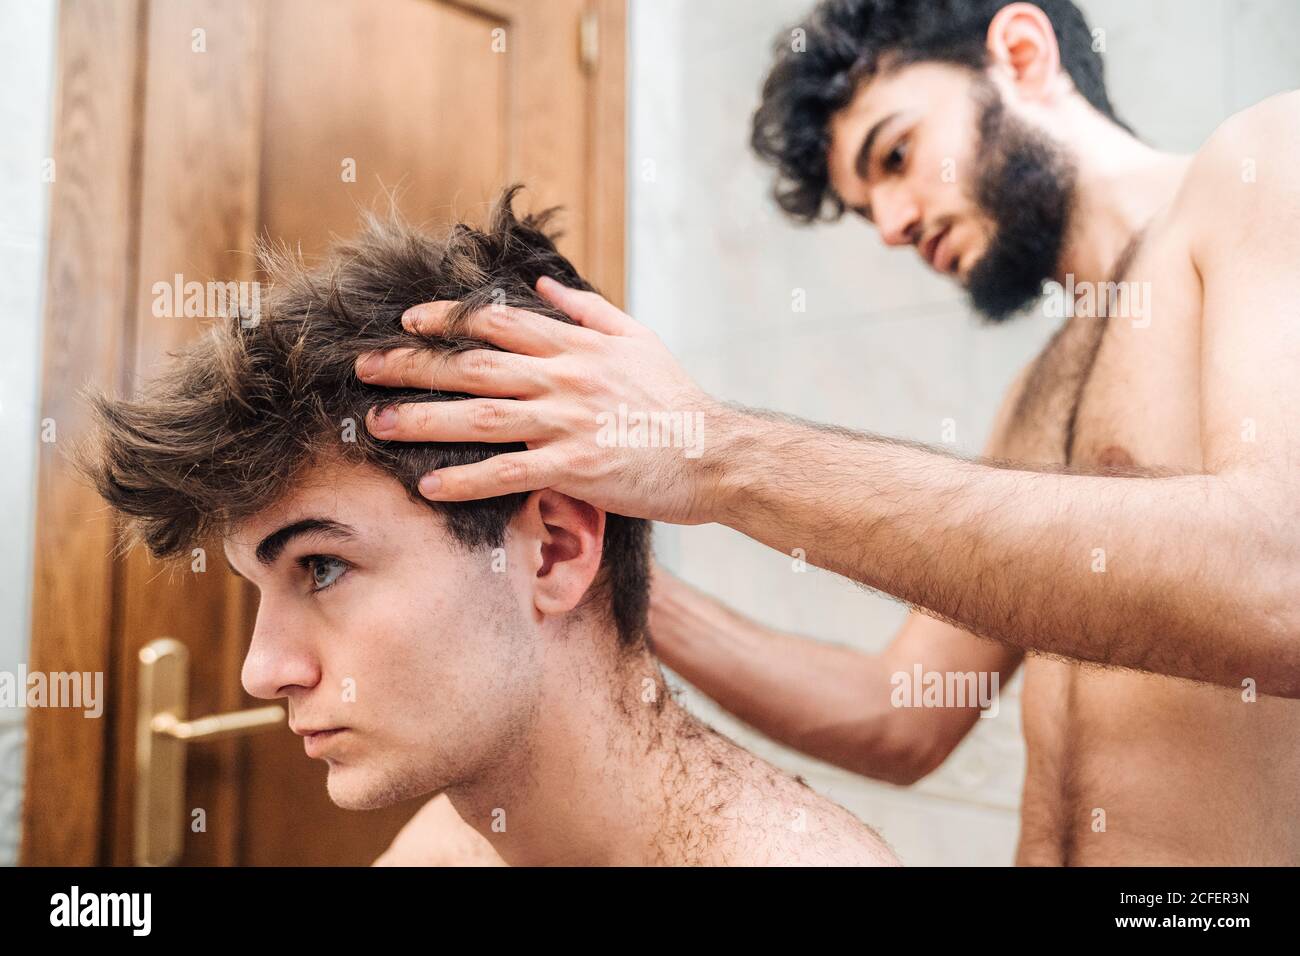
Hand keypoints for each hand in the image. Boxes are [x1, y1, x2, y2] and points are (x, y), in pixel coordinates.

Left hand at [356, 277, 729, 524]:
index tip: (406, 323)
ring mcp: (567, 424)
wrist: (714, 452)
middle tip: (364, 368)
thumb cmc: (675, 398)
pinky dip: (467, 480)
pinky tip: (430, 486)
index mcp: (576, 346)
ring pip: (481, 416)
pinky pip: (510, 473)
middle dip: (414, 366)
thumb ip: (586, 311)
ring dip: (425, 420)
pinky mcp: (576, 469)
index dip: (447, 320)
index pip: (497, 323)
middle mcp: (565, 379)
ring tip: (379, 424)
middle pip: (474, 366)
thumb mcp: (638, 338)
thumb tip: (540, 285)